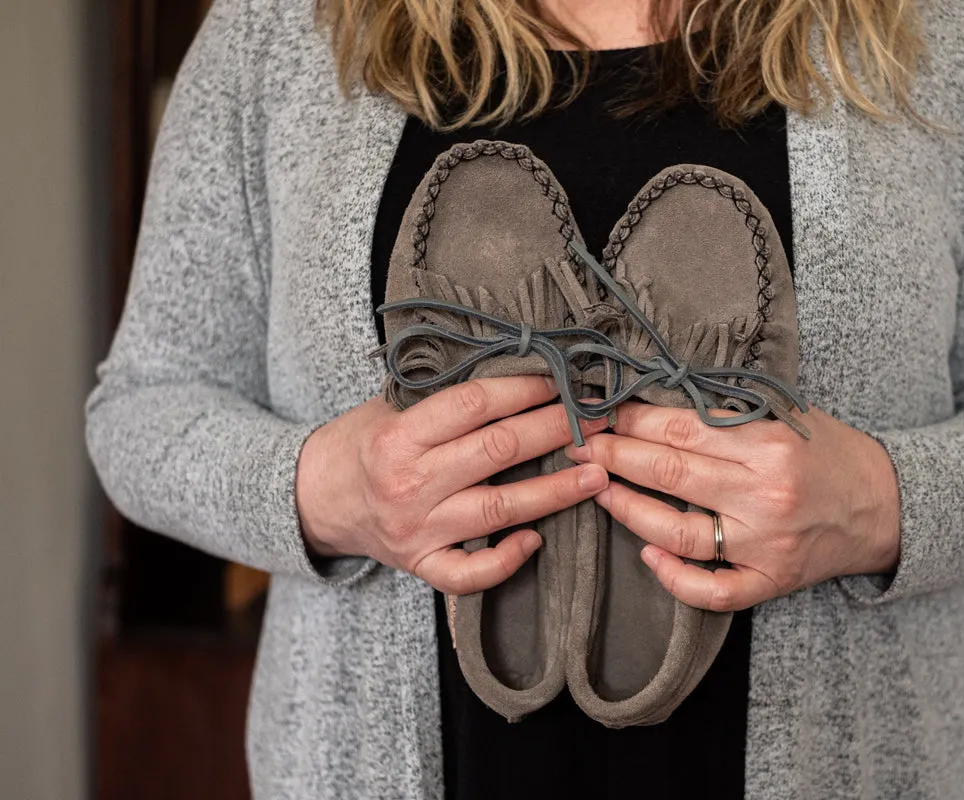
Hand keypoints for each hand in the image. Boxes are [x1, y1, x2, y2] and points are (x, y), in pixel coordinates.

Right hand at [297, 376, 609, 593]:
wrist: (316, 499)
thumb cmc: (365, 443)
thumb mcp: (391, 406)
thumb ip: (444, 396)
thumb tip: (520, 370)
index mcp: (399, 437)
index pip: (474, 405)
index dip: (525, 390)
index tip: (563, 380)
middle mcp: (408, 484)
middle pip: (497, 451)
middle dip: (556, 431)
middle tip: (599, 420)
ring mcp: (416, 530)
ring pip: (499, 510)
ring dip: (554, 491)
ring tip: (597, 474)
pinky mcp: (421, 565)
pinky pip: (469, 573)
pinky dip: (505, 560)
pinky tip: (538, 540)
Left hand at [565, 403, 899, 610]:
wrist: (885, 505)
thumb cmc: (828, 453)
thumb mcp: (786, 416)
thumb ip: (728, 412)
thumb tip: (652, 399)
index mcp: (769, 444)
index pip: (681, 427)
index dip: (630, 418)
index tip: (596, 409)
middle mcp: (765, 495)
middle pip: (669, 473)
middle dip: (614, 455)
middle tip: (577, 443)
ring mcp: (766, 544)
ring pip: (678, 531)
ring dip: (626, 509)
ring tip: (596, 487)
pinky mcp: (771, 581)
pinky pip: (713, 590)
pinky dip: (674, 578)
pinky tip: (646, 555)